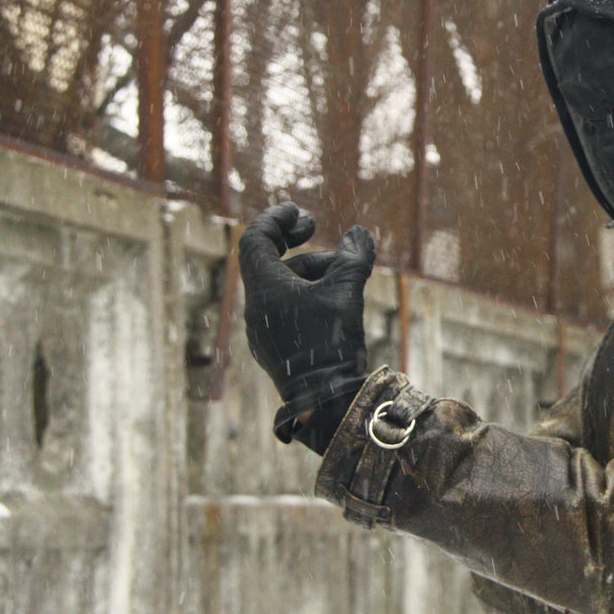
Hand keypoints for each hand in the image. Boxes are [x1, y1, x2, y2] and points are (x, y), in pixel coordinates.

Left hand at [239, 203, 375, 441]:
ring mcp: (263, 332)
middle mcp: (256, 309)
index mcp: (263, 289)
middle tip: (315, 229)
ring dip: (310, 271)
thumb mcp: (346, 291)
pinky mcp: (276, 350)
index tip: (299, 212)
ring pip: (281, 287)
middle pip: (267, 262)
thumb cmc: (330, 342)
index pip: (255, 240)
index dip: (276, 219)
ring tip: (345, 273)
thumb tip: (359, 234)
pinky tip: (335, 302)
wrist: (325, 401)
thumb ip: (353, 257)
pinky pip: (285, 310)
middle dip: (294, 244)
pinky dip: (306, 296)